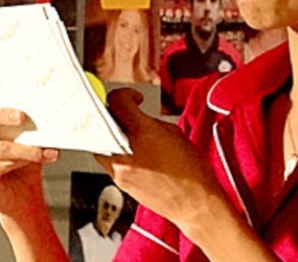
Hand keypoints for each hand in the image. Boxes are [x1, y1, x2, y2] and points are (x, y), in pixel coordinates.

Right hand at [0, 76, 58, 217]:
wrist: (24, 194)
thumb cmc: (23, 159)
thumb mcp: (26, 133)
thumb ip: (25, 117)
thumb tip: (46, 101)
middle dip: (0, 115)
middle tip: (22, 116)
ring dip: (24, 147)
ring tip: (44, 148)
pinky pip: (0, 165)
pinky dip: (24, 160)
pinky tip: (40, 158)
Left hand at [94, 88, 230, 230]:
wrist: (194, 202)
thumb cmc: (191, 171)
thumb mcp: (174, 133)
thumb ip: (150, 122)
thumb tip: (137, 117)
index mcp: (142, 132)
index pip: (116, 102)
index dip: (125, 95)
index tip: (134, 99)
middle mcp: (125, 151)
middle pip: (103, 122)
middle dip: (115, 115)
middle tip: (129, 115)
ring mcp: (119, 169)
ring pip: (102, 143)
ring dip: (114, 136)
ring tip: (133, 137)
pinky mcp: (120, 183)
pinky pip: (110, 161)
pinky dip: (119, 154)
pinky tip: (137, 155)